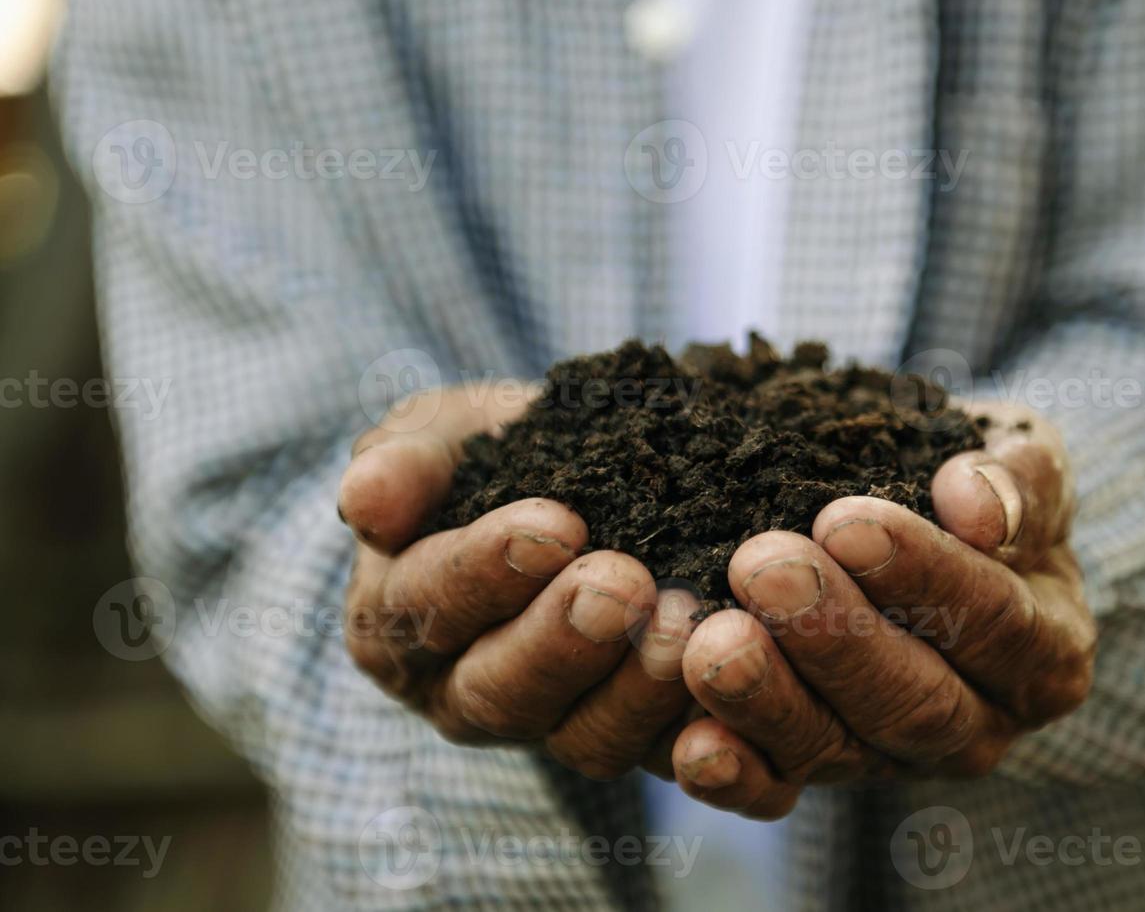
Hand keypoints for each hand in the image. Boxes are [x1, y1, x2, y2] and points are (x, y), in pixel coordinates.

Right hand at [338, 382, 697, 779]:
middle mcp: (463, 693)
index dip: (486, 570)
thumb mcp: (442, 435)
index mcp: (398, 621)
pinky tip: (732, 681)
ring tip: (687, 622)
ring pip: (585, 739)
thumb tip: (365, 499)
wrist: (584, 485)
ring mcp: (550, 728)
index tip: (555, 524)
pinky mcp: (628, 741)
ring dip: (638, 687)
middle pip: (501, 692)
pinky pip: (661, 756)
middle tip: (624, 584)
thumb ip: (405, 459)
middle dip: (564, 639)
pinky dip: (698, 727)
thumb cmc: (495, 457)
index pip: (428, 605)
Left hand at [669, 404, 1095, 817]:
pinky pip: (777, 790)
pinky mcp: (819, 774)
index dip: (921, 574)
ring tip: (712, 643)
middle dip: (832, 635)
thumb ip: (1020, 479)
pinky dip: (736, 775)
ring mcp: (894, 759)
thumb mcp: (1021, 458)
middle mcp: (979, 725)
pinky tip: (692, 746)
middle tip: (761, 568)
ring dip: (770, 700)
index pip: (992, 621)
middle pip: (913, 698)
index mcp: (1046, 652)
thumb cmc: (975, 484)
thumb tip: (977, 506)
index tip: (845, 520)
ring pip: (839, 748)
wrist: (925, 522)